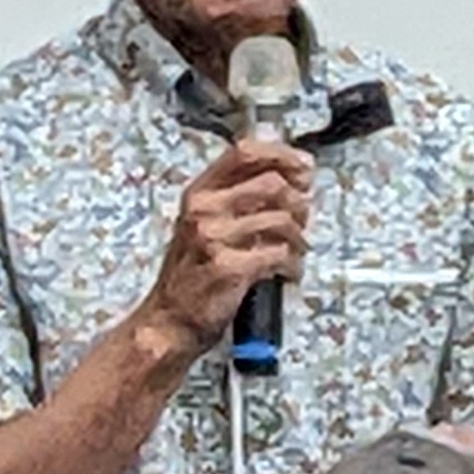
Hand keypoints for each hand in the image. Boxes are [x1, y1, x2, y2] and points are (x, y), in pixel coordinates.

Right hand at [142, 140, 314, 340]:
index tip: (304, 168)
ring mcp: (214, 238)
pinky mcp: (229, 267)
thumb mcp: (204, 223)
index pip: (244, 152)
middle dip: (298, 202)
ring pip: (281, 220)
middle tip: (302, 219)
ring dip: (299, 237)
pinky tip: (287, 272)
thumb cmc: (192, 274)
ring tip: (295, 251)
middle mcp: (203, 209)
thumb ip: (238, 197)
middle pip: (272, 183)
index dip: (282, 155)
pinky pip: (279, 254)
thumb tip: (289, 177)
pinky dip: (292, 265)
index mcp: (198, 192)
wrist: (169, 320)